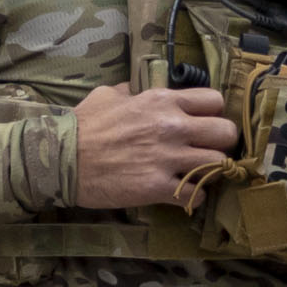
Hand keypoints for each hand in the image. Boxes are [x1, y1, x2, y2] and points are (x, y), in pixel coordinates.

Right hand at [70, 82, 239, 211]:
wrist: (61, 159)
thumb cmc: (82, 126)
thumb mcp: (107, 95)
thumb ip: (130, 92)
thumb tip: (135, 90)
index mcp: (161, 101)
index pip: (214, 100)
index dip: (214, 114)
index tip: (204, 124)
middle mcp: (171, 126)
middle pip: (226, 132)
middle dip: (221, 143)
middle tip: (207, 150)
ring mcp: (166, 157)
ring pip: (218, 163)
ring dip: (211, 171)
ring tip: (197, 174)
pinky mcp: (157, 187)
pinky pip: (196, 194)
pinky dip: (194, 196)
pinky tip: (183, 193)